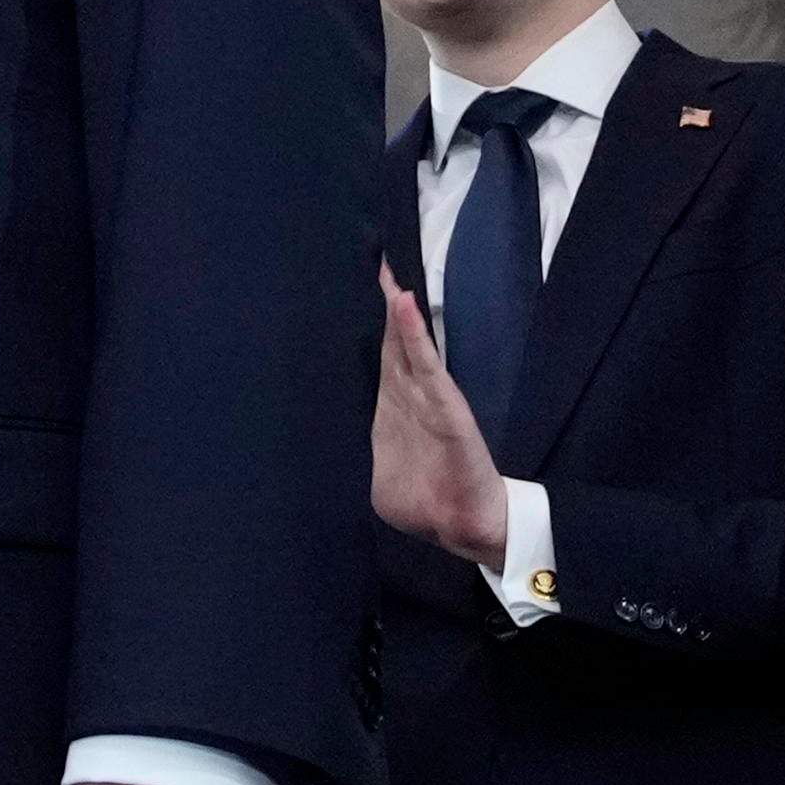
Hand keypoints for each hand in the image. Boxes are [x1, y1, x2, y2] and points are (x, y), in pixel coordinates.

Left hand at [369, 268, 507, 564]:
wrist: (463, 523)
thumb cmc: (421, 498)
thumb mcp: (377, 471)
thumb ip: (360, 449)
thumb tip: (321, 446)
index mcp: (390, 408)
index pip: (376, 358)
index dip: (365, 326)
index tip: (348, 288)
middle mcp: (407, 395)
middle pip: (390, 341)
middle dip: (381, 304)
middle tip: (372, 261)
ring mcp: (428, 397)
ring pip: (407, 344)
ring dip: (396, 308)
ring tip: (387, 272)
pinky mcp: (446, 407)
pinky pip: (426, 365)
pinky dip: (414, 335)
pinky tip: (404, 305)